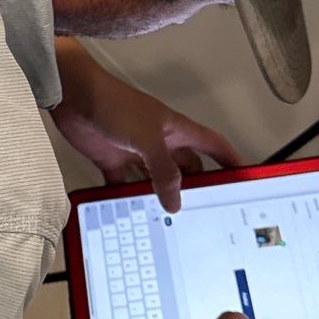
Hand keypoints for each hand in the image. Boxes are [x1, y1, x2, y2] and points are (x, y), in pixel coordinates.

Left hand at [51, 40, 241, 211]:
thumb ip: (164, 171)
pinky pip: (124, 184)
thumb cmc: (116, 105)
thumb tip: (176, 203)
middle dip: (198, 187)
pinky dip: (128, 198)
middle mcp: (160, 142)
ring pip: (156, 179)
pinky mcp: (113, 159)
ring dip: (162, 196)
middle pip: (187, 167)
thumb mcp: (148, 139)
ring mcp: (137, 152)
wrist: (75, 96)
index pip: (212, 145)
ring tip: (173, 223)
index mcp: (176, 130)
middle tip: (208, 212)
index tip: (244, 177)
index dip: (229, 159)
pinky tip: (133, 216)